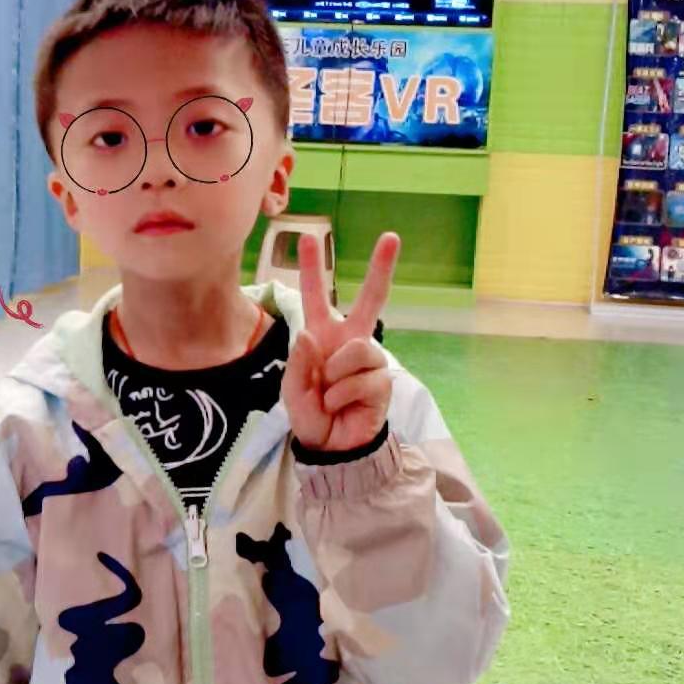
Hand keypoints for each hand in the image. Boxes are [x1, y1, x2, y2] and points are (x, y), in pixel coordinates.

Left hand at [282, 231, 399, 452]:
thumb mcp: (291, 389)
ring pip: (357, 350)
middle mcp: (348, 342)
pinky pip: (362, 379)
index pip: (317, 298)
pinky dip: (344, 396)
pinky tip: (341, 406)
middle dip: (381, 268)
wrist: (330, 447)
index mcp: (322, 336)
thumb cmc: (310, 413)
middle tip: (391, 237)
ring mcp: (369, 361)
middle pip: (371, 300)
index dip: (313, 269)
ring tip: (330, 395)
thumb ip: (297, 362)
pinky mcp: (383, 381)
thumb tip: (310, 334)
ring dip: (336, 377)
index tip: (308, 236)